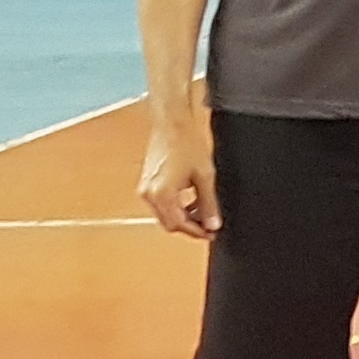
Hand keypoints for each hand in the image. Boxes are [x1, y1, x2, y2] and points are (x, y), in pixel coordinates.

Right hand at [139, 106, 219, 239]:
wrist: (172, 124)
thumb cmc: (186, 143)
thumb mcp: (205, 176)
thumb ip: (209, 203)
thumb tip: (213, 224)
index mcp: (162, 194)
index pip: (179, 225)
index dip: (196, 232)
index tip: (211, 234)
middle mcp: (148, 194)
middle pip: (169, 223)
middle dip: (190, 226)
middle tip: (209, 225)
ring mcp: (145, 189)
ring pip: (165, 214)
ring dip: (183, 216)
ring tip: (203, 212)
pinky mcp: (146, 183)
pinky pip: (160, 204)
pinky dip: (175, 207)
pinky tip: (191, 201)